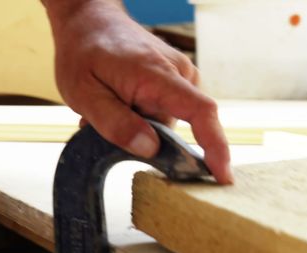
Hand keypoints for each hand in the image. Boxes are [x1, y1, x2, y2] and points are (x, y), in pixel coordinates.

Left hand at [44, 0, 232, 183]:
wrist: (88, 20)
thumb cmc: (83, 53)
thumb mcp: (85, 94)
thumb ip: (116, 123)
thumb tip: (150, 150)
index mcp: (158, 75)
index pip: (201, 113)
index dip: (215, 148)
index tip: (223, 176)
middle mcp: (178, 73)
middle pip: (179, 125)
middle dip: (146, 138)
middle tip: (105, 125)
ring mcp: (179, 75)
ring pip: (168, 122)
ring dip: (138, 125)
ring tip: (108, 108)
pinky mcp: (175, 79)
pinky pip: (165, 111)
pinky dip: (141, 115)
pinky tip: (119, 104)